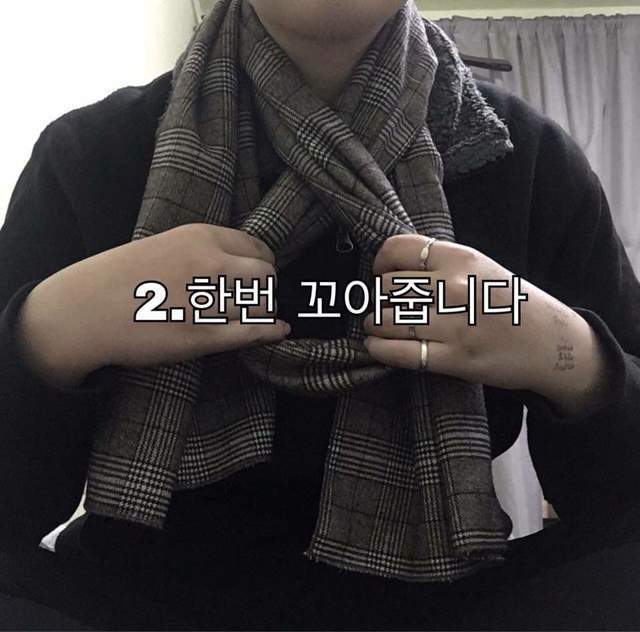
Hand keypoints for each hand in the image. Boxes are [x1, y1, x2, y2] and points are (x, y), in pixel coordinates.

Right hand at [16, 224, 289, 388]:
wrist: (82, 312)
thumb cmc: (119, 279)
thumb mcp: (165, 247)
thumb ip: (204, 252)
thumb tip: (241, 265)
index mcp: (201, 237)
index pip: (258, 248)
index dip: (263, 265)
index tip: (257, 276)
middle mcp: (210, 264)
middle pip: (267, 275)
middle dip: (267, 289)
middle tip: (255, 300)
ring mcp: (209, 299)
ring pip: (263, 305)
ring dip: (263, 312)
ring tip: (252, 318)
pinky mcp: (204, 335)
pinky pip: (254, 332)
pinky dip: (272, 332)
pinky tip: (278, 332)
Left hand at [363, 235, 609, 416]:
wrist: (551, 343)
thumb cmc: (510, 303)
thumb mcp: (479, 268)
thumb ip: (439, 264)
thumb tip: (390, 270)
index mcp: (460, 259)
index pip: (396, 250)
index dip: (380, 263)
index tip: (381, 274)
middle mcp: (455, 288)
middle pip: (386, 287)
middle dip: (376, 298)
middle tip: (383, 307)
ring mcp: (454, 324)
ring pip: (386, 319)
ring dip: (374, 324)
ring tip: (377, 326)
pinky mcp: (454, 358)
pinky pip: (398, 352)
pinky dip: (379, 348)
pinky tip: (377, 346)